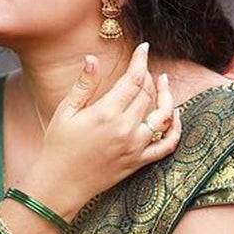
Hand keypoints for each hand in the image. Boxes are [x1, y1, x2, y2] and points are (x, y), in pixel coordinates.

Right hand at [36, 41, 180, 202]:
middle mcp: (125, 129)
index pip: (133, 79)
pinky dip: (175, 129)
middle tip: (143, 68)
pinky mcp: (138, 161)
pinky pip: (166, 145)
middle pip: (147, 94)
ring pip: (162, 116)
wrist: (61, 184)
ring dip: (166, 97)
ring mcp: (135, 147)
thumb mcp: (65, 112)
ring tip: (163, 83)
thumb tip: (92, 58)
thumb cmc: (58, 146)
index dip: (140, 61)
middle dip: (148, 76)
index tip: (143, 49)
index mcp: (106, 113)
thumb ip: (83, 85)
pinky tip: (174, 115)